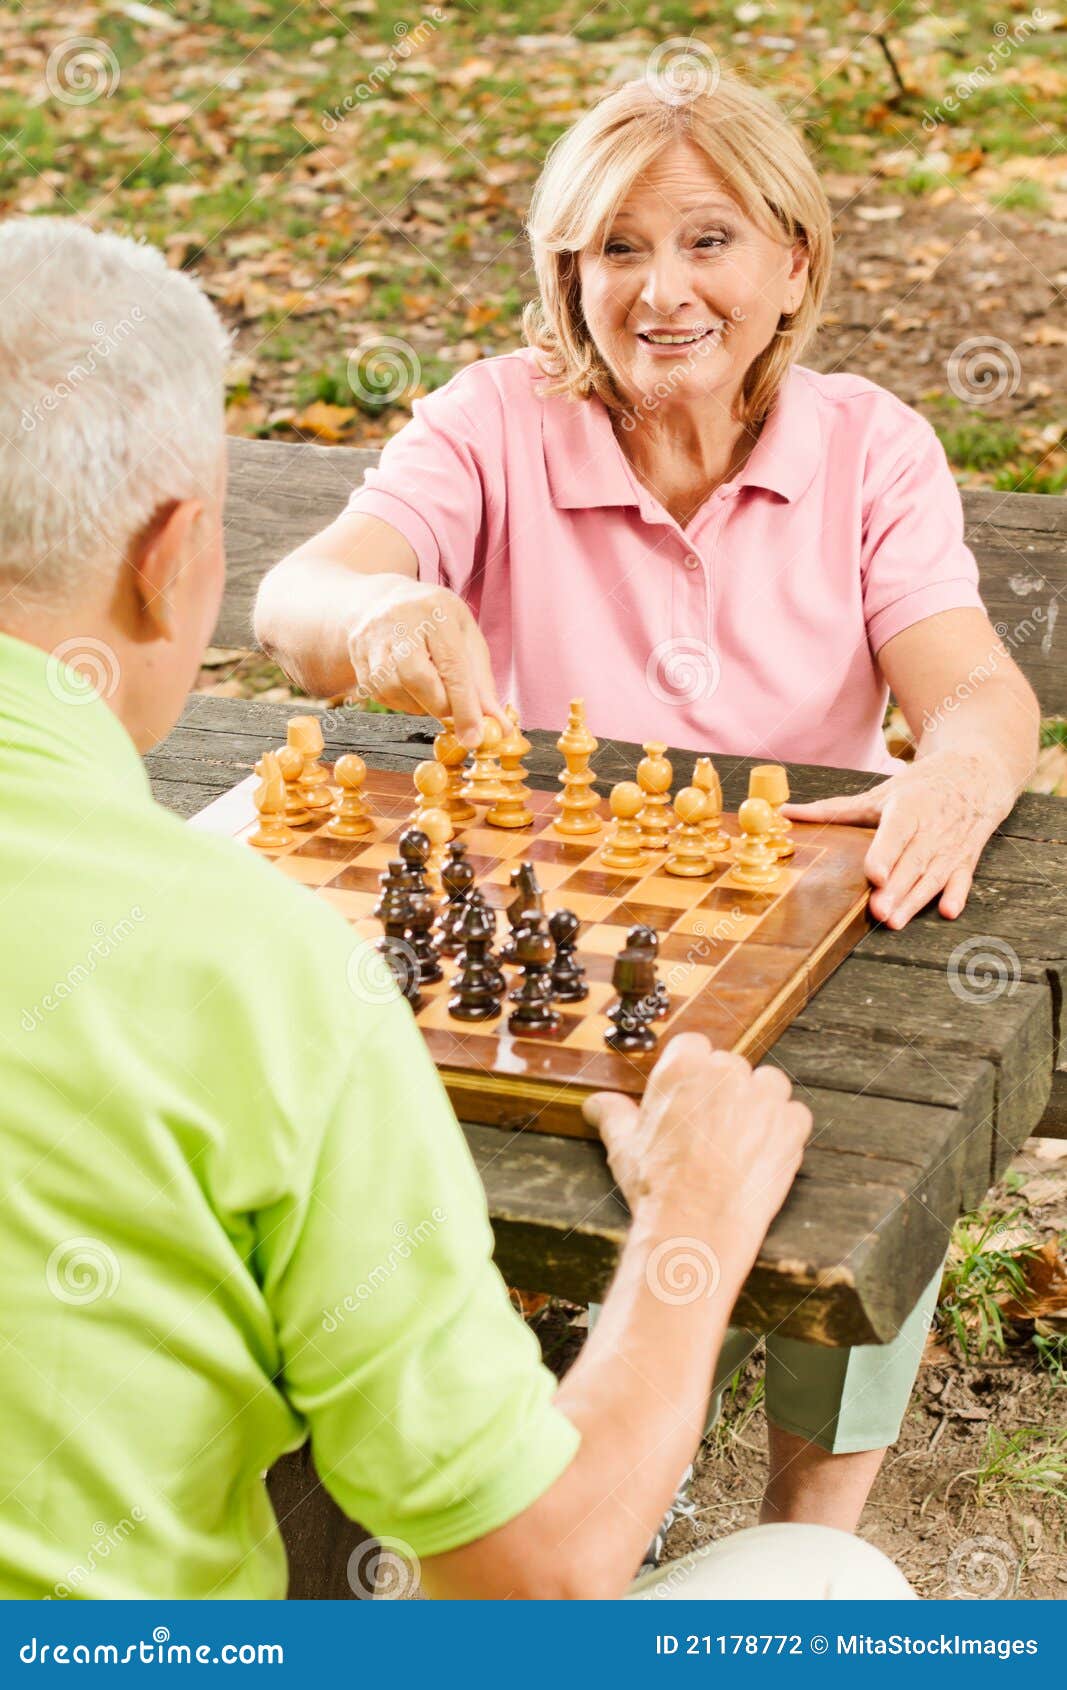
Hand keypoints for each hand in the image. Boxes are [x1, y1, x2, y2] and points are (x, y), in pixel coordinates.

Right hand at [346, 579, 505, 747]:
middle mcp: (400, 619)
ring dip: (418, 705)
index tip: (474, 737)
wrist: (388, 600)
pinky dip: (400, 701)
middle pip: (417, 679)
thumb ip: (482, 685)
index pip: (452, 667)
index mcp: (436, 611)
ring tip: (430, 691)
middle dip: (440, 706)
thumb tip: (499, 727)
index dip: (465, 707)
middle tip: (452, 709)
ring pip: (393, 690)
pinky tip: (410, 688)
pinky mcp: (357, 653)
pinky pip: (378, 693)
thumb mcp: (468, 640)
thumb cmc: (437, 623)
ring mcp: (373, 636)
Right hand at [583, 1034, 810, 1241]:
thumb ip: (614, 1115)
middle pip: (730, 1067)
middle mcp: (726, 1072)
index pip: (693, 1046)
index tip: (688, 1097)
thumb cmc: (657, 1185)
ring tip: (739, 1141)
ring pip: (767, 1084)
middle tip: (709, 1129)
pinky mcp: (792, 1124)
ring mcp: (763, 1096)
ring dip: (759, 1105)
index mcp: (683, 1066)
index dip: (691, 1074)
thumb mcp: (624, 1146)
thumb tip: (596, 1104)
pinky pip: (794, 1115)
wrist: (697, 1225)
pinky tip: (762, 1155)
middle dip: (722, 1092)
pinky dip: (784, 1132)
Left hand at [782, 750, 1012, 928]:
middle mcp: (933, 825)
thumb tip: (785, 814)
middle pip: (912, 861)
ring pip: (933, 875)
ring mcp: (952, 843)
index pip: (897, 831)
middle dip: (896, 889)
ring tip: (895, 921)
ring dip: (915, 900)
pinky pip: (962, 877)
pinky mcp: (966, 856)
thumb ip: (834, 809)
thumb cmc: (921, 786)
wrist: (977, 772)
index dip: (886, 853)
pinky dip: (957, 894)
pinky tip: (948, 911)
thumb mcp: (880, 793)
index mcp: (909, 806)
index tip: (874, 875)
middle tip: (878, 913)